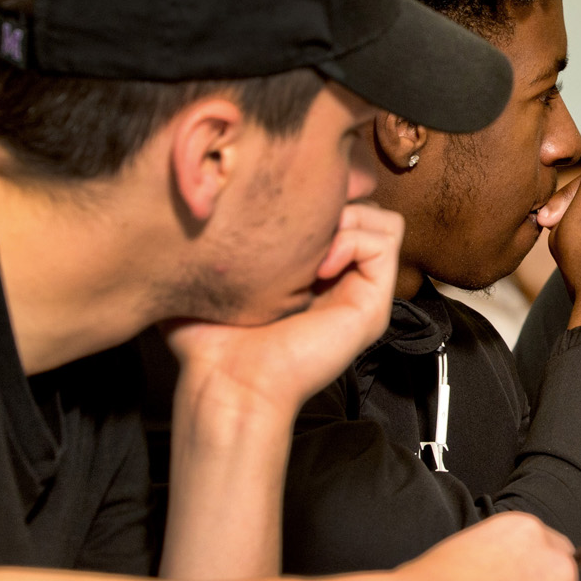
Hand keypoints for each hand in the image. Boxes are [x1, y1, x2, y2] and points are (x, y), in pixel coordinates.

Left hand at [164, 200, 405, 422]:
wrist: (228, 381)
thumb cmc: (212, 342)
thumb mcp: (212, 278)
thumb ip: (220, 241)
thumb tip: (195, 205)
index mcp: (313, 276)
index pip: (339, 212)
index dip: (317, 199)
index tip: (279, 215)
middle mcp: (343, 282)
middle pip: (366, 211)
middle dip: (335, 204)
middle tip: (298, 231)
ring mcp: (361, 293)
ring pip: (383, 222)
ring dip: (348, 219)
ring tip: (311, 249)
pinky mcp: (373, 305)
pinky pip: (385, 241)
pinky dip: (352, 240)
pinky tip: (318, 267)